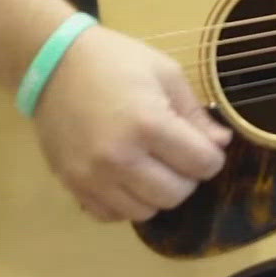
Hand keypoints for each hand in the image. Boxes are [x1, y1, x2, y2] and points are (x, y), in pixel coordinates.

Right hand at [31, 24, 232, 221]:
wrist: (54, 63)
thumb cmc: (115, 61)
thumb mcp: (165, 73)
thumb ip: (195, 113)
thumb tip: (221, 144)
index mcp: (148, 124)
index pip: (202, 164)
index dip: (211, 156)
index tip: (202, 144)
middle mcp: (120, 157)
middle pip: (176, 194)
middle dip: (187, 177)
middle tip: (177, 155)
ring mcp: (93, 176)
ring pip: (146, 211)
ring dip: (157, 193)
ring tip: (151, 166)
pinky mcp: (72, 186)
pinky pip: (111, 215)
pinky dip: (125, 203)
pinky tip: (126, 178)